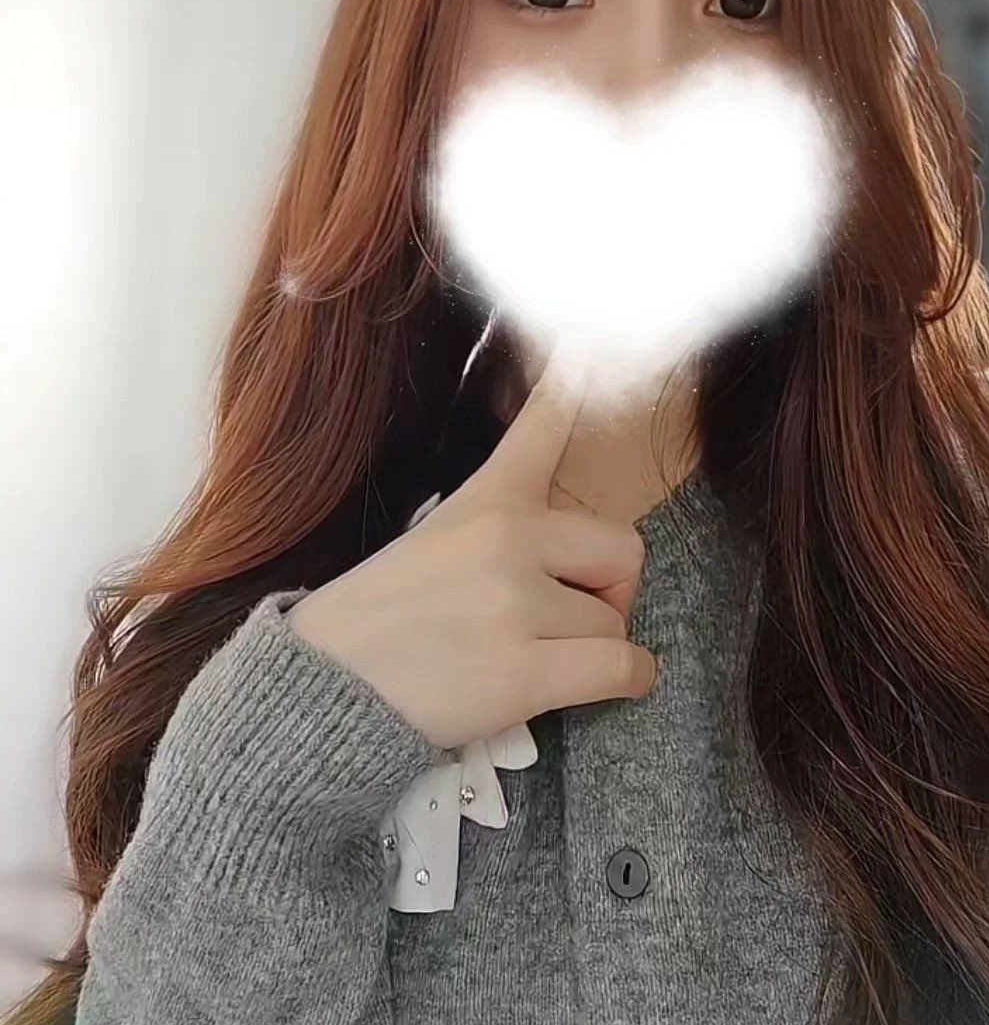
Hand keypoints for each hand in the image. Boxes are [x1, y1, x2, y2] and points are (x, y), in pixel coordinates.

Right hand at [288, 344, 655, 748]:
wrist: (324, 691)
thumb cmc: (379, 621)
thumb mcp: (432, 542)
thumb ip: (501, 530)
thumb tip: (574, 561)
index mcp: (485, 501)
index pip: (544, 428)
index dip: (576, 382)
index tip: (594, 333)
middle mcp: (508, 539)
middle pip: (624, 551)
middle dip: (609, 588)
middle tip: (568, 613)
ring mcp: (517, 604)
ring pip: (616, 622)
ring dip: (592, 645)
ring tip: (533, 658)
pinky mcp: (524, 672)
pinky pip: (622, 667)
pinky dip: (627, 679)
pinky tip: (606, 683)